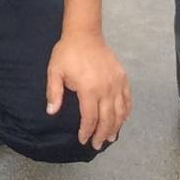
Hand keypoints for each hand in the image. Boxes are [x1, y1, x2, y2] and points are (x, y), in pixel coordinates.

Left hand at [46, 29, 130, 149]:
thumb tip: (51, 112)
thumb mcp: (55, 71)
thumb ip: (54, 92)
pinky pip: (128, 100)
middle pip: (107, 119)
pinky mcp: (123, 78)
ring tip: (111, 137)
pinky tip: (123, 119)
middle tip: (98, 145)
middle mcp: (106, 90)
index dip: (87, 131)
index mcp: (89, 90)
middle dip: (102, 134)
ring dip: (116, 127)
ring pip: (120, 112)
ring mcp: (117, 84)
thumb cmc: (67, 53)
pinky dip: (126, 112)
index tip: (83, 140)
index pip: (90, 118)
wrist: (85, 33)